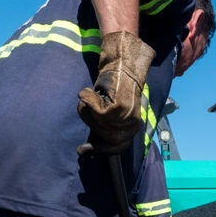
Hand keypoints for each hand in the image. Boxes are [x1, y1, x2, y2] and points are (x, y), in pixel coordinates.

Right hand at [77, 32, 155, 154]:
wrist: (123, 66)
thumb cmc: (115, 87)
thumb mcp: (112, 111)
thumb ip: (105, 127)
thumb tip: (87, 147)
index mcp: (132, 128)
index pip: (117, 148)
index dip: (100, 150)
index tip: (82, 150)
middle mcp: (132, 126)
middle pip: (103, 137)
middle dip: (92, 122)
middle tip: (89, 106)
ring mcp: (125, 118)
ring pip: (96, 123)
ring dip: (88, 109)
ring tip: (92, 96)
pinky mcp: (117, 109)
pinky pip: (94, 112)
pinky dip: (88, 100)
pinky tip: (92, 91)